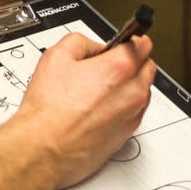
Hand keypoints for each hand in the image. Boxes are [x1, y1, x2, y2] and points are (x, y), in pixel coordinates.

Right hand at [16, 30, 154, 187]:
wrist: (43, 149)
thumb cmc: (48, 110)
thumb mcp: (57, 56)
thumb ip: (82, 41)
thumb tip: (94, 46)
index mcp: (119, 68)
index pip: (143, 43)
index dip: (128, 40)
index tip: (120, 43)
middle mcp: (132, 92)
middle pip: (147, 67)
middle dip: (131, 62)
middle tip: (107, 65)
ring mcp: (131, 115)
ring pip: (142, 91)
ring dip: (128, 85)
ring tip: (98, 90)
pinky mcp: (126, 135)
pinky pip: (133, 112)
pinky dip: (122, 106)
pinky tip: (98, 108)